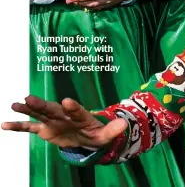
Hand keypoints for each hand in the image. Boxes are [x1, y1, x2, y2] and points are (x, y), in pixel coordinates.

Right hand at [1, 95, 126, 148]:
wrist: (86, 136)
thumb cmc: (96, 133)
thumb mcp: (105, 135)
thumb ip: (113, 130)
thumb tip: (124, 124)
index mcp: (81, 116)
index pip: (77, 111)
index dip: (73, 107)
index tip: (67, 101)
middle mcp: (65, 115)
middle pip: (53, 109)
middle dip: (42, 105)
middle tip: (30, 98)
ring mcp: (53, 121)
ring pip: (39, 114)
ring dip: (28, 110)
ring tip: (15, 105)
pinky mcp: (45, 129)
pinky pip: (30, 127)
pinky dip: (18, 126)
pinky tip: (5, 124)